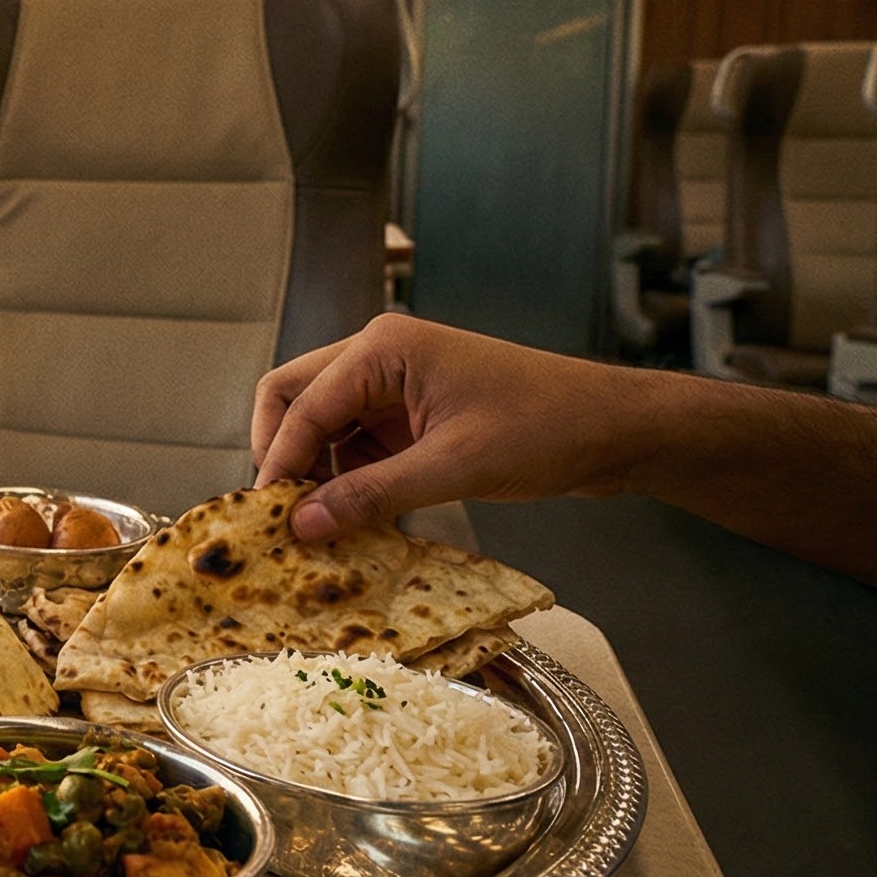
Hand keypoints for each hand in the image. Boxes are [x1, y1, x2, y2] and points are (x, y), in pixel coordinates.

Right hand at [251, 314, 661, 540]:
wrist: (614, 430)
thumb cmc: (545, 429)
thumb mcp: (455, 466)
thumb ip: (372, 495)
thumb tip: (301, 526)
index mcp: (383, 348)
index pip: (301, 403)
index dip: (278, 461)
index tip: (262, 517)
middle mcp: (378, 358)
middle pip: (295, 400)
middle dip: (283, 457)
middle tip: (278, 515)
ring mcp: (393, 387)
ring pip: (322, 427)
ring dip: (315, 473)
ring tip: (317, 528)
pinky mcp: (410, 417)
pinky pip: (356, 447)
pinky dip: (348, 481)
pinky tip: (355, 521)